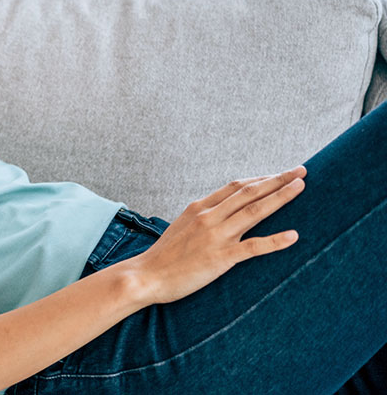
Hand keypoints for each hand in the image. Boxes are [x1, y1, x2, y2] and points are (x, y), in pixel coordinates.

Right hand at [128, 165, 305, 304]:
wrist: (145, 276)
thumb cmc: (164, 255)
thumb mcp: (181, 226)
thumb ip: (202, 217)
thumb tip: (221, 212)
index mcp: (199, 207)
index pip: (235, 186)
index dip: (260, 178)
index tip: (280, 174)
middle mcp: (208, 217)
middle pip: (249, 192)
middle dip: (277, 180)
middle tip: (300, 171)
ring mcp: (215, 236)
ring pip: (254, 211)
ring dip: (280, 197)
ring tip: (300, 188)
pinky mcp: (220, 258)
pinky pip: (253, 247)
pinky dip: (275, 240)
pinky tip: (293, 235)